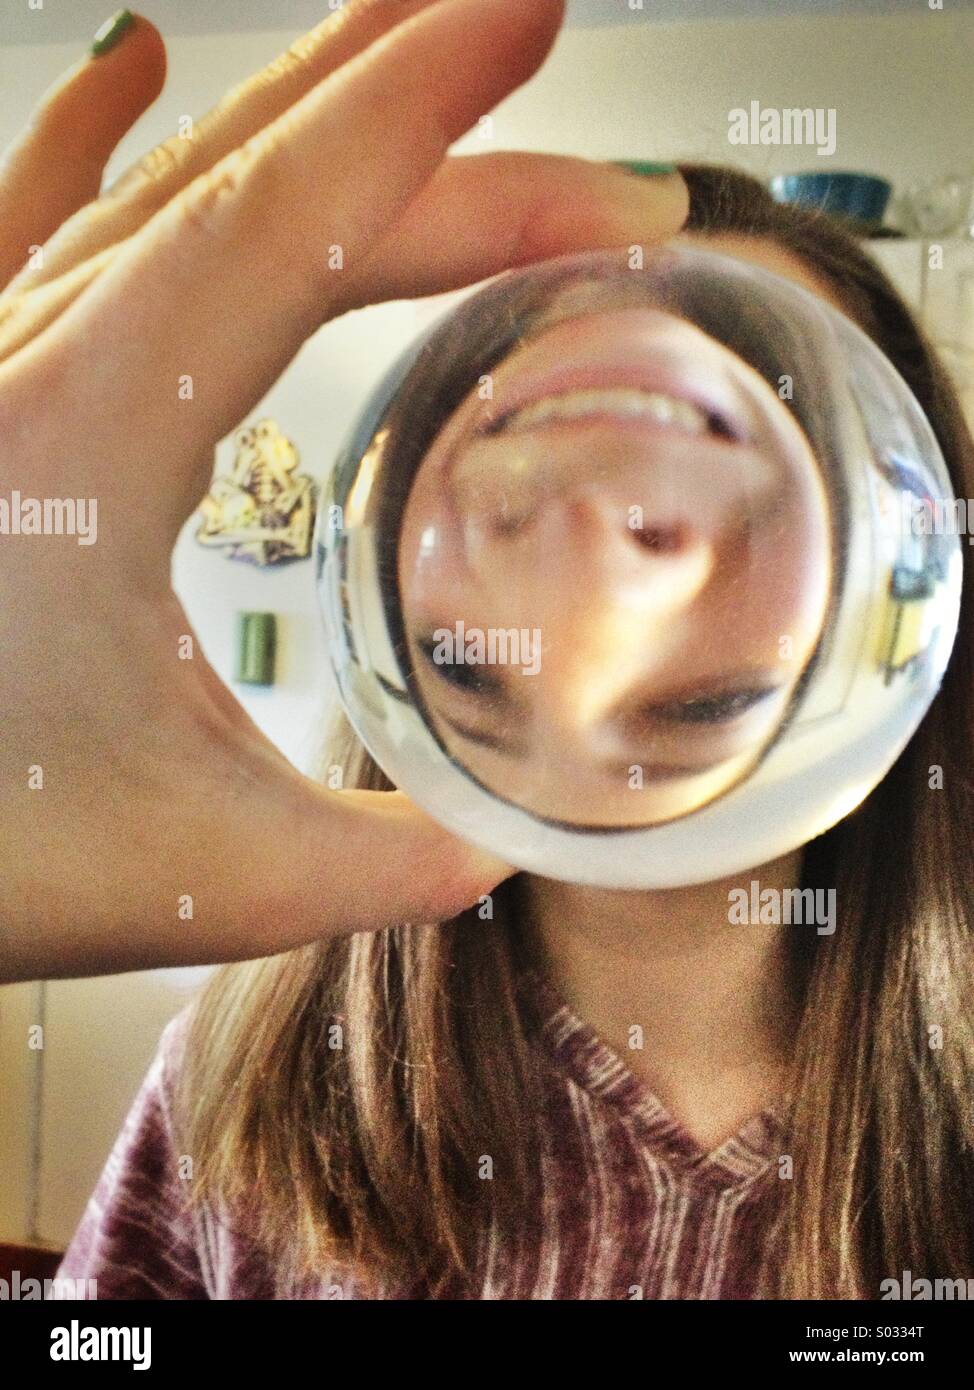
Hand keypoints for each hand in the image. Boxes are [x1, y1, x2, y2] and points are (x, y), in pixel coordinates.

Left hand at [0, 0, 688, 981]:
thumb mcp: (189, 871)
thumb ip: (372, 861)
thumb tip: (501, 853)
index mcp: (89, 441)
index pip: (289, 226)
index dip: (430, 119)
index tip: (525, 19)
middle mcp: (26, 363)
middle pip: (248, 181)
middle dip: (415, 110)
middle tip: (527, 37)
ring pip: (158, 184)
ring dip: (295, 109)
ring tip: (399, 40)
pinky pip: (33, 224)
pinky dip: (92, 139)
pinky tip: (129, 64)